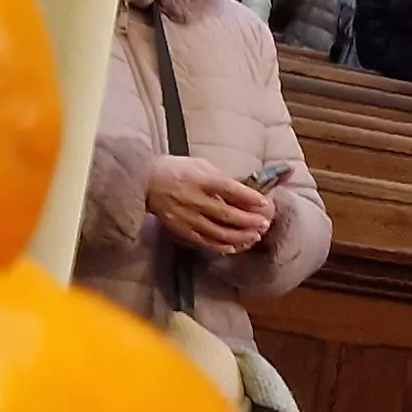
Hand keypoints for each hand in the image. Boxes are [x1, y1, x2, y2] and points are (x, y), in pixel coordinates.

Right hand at [144, 154, 270, 253]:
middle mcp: (194, 200)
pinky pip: (205, 242)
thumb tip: (245, 192)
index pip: (229, 190)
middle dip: (249, 221)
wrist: (146, 182)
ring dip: (240, 237)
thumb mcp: (200, 165)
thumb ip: (221, 178)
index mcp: (200, 180)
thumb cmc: (176, 170)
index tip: (264, 204)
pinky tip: (235, 246)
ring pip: (219, 232)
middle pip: (227, 215)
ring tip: (255, 236)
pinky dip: (223, 246)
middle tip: (264, 223)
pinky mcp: (182, 230)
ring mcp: (187, 217)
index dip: (249, 198)